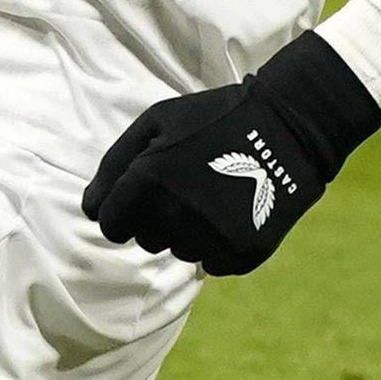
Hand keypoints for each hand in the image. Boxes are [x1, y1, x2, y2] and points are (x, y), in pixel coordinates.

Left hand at [84, 33, 380, 277]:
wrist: (289, 125)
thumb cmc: (213, 118)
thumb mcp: (157, 120)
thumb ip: (114, 164)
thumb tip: (90, 210)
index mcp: (148, 181)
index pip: (110, 224)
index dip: (123, 208)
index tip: (144, 191)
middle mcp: (174, 215)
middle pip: (145, 240)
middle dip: (157, 216)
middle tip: (188, 183)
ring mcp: (210, 238)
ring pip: (179, 251)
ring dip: (188, 229)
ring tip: (215, 192)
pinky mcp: (242, 253)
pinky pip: (211, 262)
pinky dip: (218, 242)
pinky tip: (236, 210)